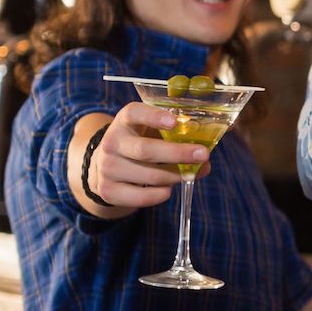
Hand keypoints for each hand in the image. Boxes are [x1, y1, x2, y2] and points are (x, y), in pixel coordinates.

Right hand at [86, 102, 208, 208]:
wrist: (108, 166)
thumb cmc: (141, 143)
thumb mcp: (153, 132)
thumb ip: (176, 139)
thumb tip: (204, 161)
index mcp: (125, 121)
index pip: (134, 113)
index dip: (153, 116)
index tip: (174, 122)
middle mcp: (111, 142)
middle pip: (145, 150)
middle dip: (177, 153)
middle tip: (204, 154)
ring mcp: (107, 167)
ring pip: (150, 176)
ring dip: (176, 176)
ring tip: (189, 174)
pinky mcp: (108, 190)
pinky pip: (143, 197)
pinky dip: (162, 193)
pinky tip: (168, 188)